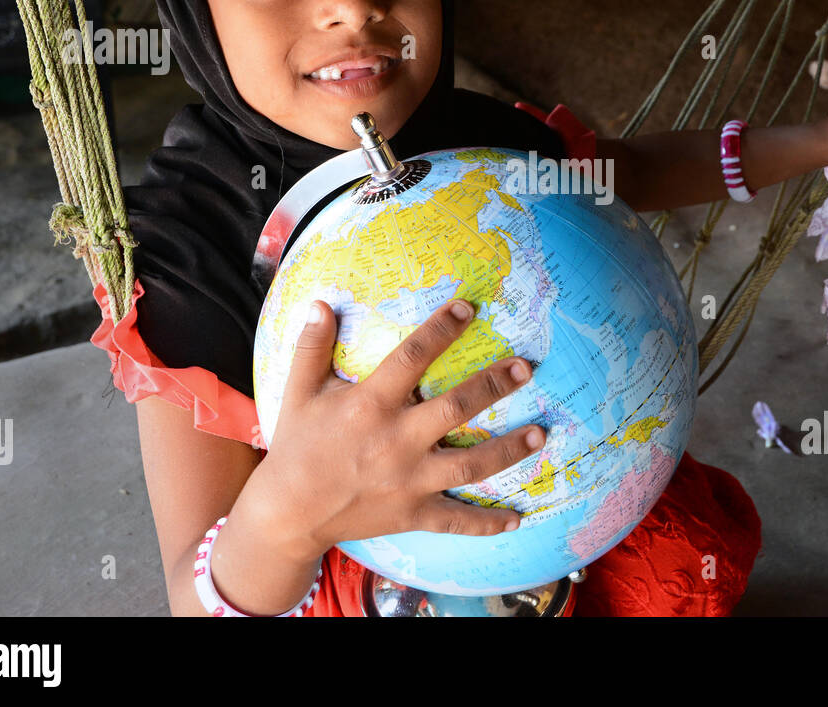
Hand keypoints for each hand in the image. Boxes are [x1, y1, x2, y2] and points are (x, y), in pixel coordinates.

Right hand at [253, 297, 545, 559]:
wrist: (287, 513)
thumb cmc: (297, 446)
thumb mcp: (299, 392)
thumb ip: (313, 347)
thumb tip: (320, 303)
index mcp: (369, 405)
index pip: (411, 358)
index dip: (440, 330)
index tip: (468, 308)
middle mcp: (395, 441)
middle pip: (454, 409)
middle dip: (493, 387)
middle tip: (526, 368)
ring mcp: (408, 481)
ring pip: (469, 465)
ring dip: (508, 450)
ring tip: (540, 434)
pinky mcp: (412, 514)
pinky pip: (456, 521)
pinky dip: (487, 524)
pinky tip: (518, 518)